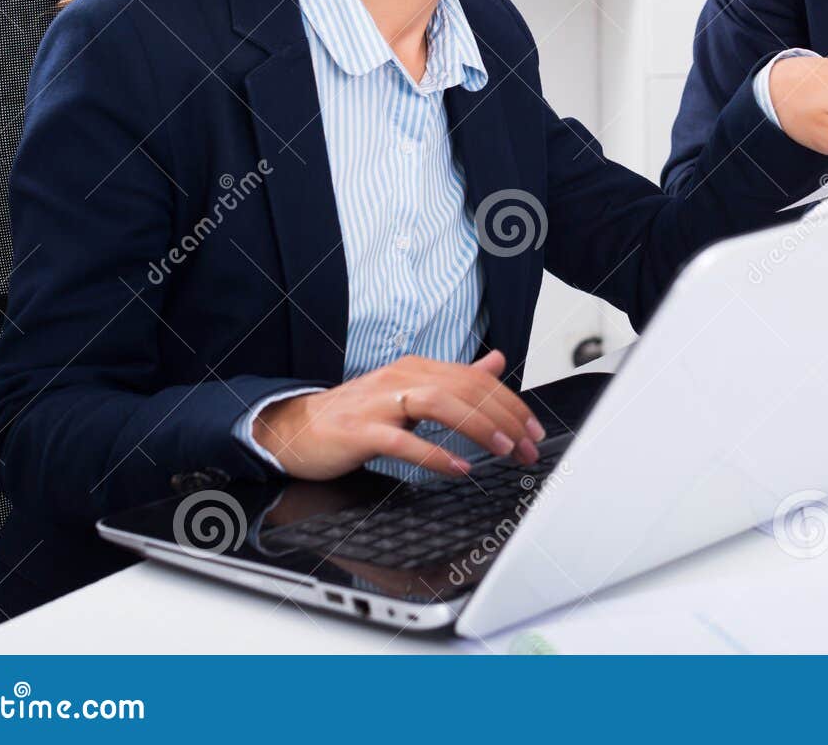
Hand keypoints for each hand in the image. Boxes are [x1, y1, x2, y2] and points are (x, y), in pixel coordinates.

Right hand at [252, 349, 545, 480]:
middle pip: (464, 387)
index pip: (476, 378)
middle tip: (528, 445)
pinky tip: (457, 468)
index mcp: (417, 368)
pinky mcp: (359, 431)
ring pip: (438, 403)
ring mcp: (379, 403)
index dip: (510, 403)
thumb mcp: (410, 389)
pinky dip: (433, 454)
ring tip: (503, 447)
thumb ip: (454, 377)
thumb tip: (495, 361)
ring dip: (477, 425)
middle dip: (504, 416)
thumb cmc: (355, 414)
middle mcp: (401, 378)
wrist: (294, 428)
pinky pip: (402, 440)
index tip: (533, 430)